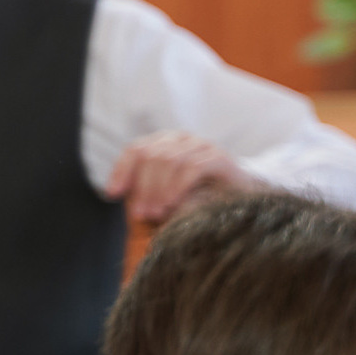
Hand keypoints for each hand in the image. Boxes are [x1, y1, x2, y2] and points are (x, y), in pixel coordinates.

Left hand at [104, 131, 261, 224]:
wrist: (242, 196)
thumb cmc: (198, 196)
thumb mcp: (166, 192)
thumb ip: (144, 189)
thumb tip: (116, 194)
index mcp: (164, 143)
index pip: (135, 150)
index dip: (122, 170)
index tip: (112, 194)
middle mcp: (181, 139)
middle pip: (150, 155)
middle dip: (142, 187)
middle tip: (140, 215)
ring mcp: (201, 146)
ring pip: (169, 160)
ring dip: (158, 190)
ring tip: (155, 214)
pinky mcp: (219, 158)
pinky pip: (192, 168)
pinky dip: (178, 187)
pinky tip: (172, 204)